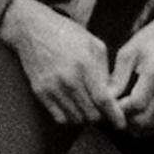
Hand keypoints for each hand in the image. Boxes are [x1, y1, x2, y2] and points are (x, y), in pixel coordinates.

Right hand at [2, 0, 121, 128]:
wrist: (33, 29)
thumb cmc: (67, 34)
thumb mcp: (95, 45)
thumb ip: (106, 71)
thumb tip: (113, 96)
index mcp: (85, 64)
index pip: (103, 100)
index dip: (114, 115)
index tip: (121, 124)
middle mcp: (68, 78)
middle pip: (91, 114)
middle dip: (102, 117)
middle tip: (104, 112)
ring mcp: (52, 87)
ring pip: (76, 119)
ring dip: (86, 118)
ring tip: (90, 109)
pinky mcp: (40, 92)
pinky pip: (59, 118)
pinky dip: (70, 118)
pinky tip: (75, 108)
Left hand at [107, 0, 153, 133]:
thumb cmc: (152, 38)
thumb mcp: (129, 51)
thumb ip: (117, 77)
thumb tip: (105, 99)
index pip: (136, 105)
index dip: (120, 111)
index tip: (108, 107)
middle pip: (145, 119)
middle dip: (126, 121)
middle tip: (113, 114)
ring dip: (137, 127)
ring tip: (123, 117)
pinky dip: (149, 126)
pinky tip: (137, 118)